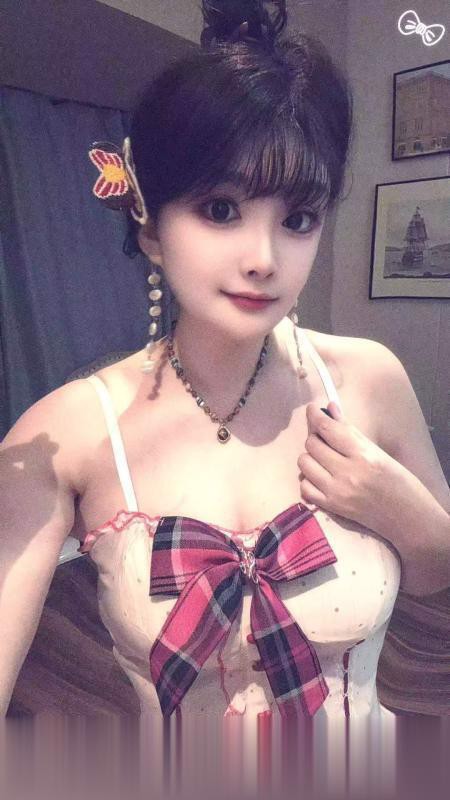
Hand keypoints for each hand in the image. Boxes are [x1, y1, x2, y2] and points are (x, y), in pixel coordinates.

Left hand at [297, 401, 394, 530]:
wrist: (407, 517)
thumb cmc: (398, 481)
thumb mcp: (379, 452)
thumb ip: (350, 431)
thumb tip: (329, 408)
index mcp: (363, 455)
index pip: (328, 429)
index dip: (316, 415)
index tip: (312, 409)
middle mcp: (347, 473)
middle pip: (312, 444)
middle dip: (317, 438)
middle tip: (327, 440)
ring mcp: (336, 492)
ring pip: (304, 463)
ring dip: (311, 457)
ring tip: (325, 459)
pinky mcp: (330, 507)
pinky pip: (304, 486)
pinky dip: (310, 479)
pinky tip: (322, 477)